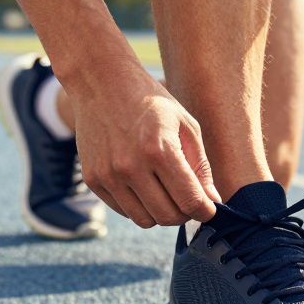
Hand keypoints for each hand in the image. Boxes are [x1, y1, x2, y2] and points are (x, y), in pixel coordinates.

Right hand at [70, 68, 220, 227]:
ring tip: (166, 193)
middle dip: (185, 214)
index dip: (205, 211)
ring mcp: (108, 175)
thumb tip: (211, 202)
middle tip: (189, 200)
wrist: (102, 83)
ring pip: (145, 220)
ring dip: (161, 212)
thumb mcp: (186, 125)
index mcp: (160, 150)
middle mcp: (131, 166)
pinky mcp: (93, 179)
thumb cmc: (151, 102)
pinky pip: (123, 210)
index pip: (190, 201)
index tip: (209, 209)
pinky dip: (139, 206)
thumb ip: (200, 166)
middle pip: (167, 217)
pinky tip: (144, 186)